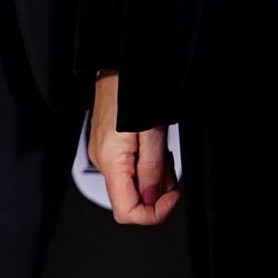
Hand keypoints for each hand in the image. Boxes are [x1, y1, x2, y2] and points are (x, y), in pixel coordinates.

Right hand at [86, 73, 178, 225]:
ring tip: (162, 148)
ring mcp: (103, 154)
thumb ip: (152, 168)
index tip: (174, 199)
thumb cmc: (132, 89)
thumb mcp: (152, 130)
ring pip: (132, 184)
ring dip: (154, 175)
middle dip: (157, 191)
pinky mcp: (108, 146)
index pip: (127, 211)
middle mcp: (102, 161)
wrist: (118, 63)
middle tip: (170, 165)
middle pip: (131, 199)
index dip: (154, 214)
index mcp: (111, 161)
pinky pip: (129, 167)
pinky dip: (146, 164)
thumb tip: (151, 198)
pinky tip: (153, 144)